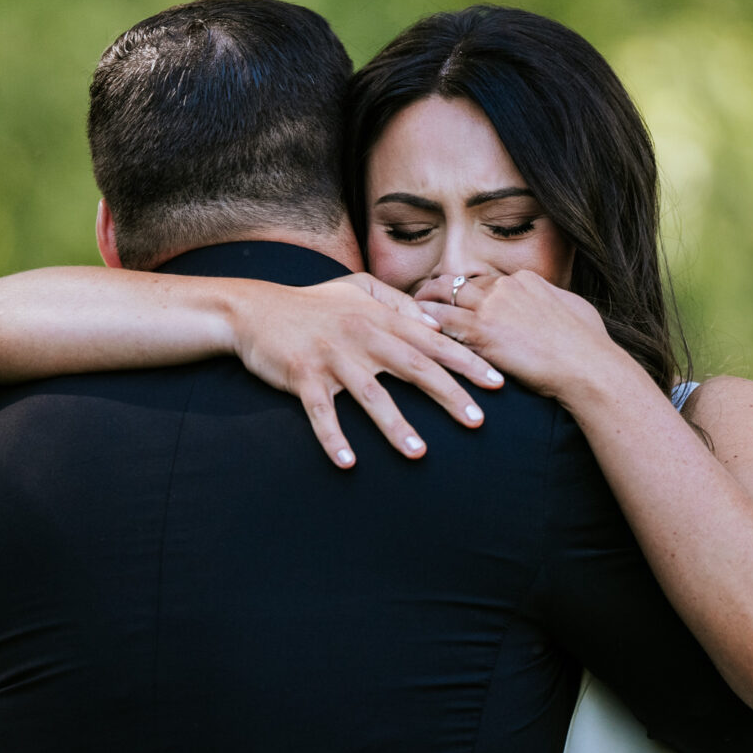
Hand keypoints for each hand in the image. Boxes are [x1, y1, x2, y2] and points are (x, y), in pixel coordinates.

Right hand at [231, 276, 505, 466]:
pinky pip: (321, 412)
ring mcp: (331, 357)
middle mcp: (361, 335)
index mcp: (379, 317)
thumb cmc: (313, 303)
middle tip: (477, 421)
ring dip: (395, 425)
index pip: (433, 340)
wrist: (255, 309)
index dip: (468, 362)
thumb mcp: (357, 289)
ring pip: (370, 395)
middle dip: (448, 395)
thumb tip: (434, 324)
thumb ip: (397, 303)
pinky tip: (348, 463)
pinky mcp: (302, 375)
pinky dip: (333, 438)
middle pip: (413, 367)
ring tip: (419, 453)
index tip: (498, 384)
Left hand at [414, 271, 623, 398]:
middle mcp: (504, 286)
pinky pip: (440, 324)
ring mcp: (491, 307)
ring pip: (441, 297)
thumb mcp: (574, 309)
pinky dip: (422, 325)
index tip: (452, 297)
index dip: (465, 289)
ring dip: (420, 304)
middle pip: (457, 281)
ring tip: (403, 314)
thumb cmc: (589, 345)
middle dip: (434, 288)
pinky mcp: (481, 333)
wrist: (589, 366)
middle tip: (417, 299)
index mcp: (525, 279)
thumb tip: (552, 304)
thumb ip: (553, 301)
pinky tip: (408, 332)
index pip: (483, 279)